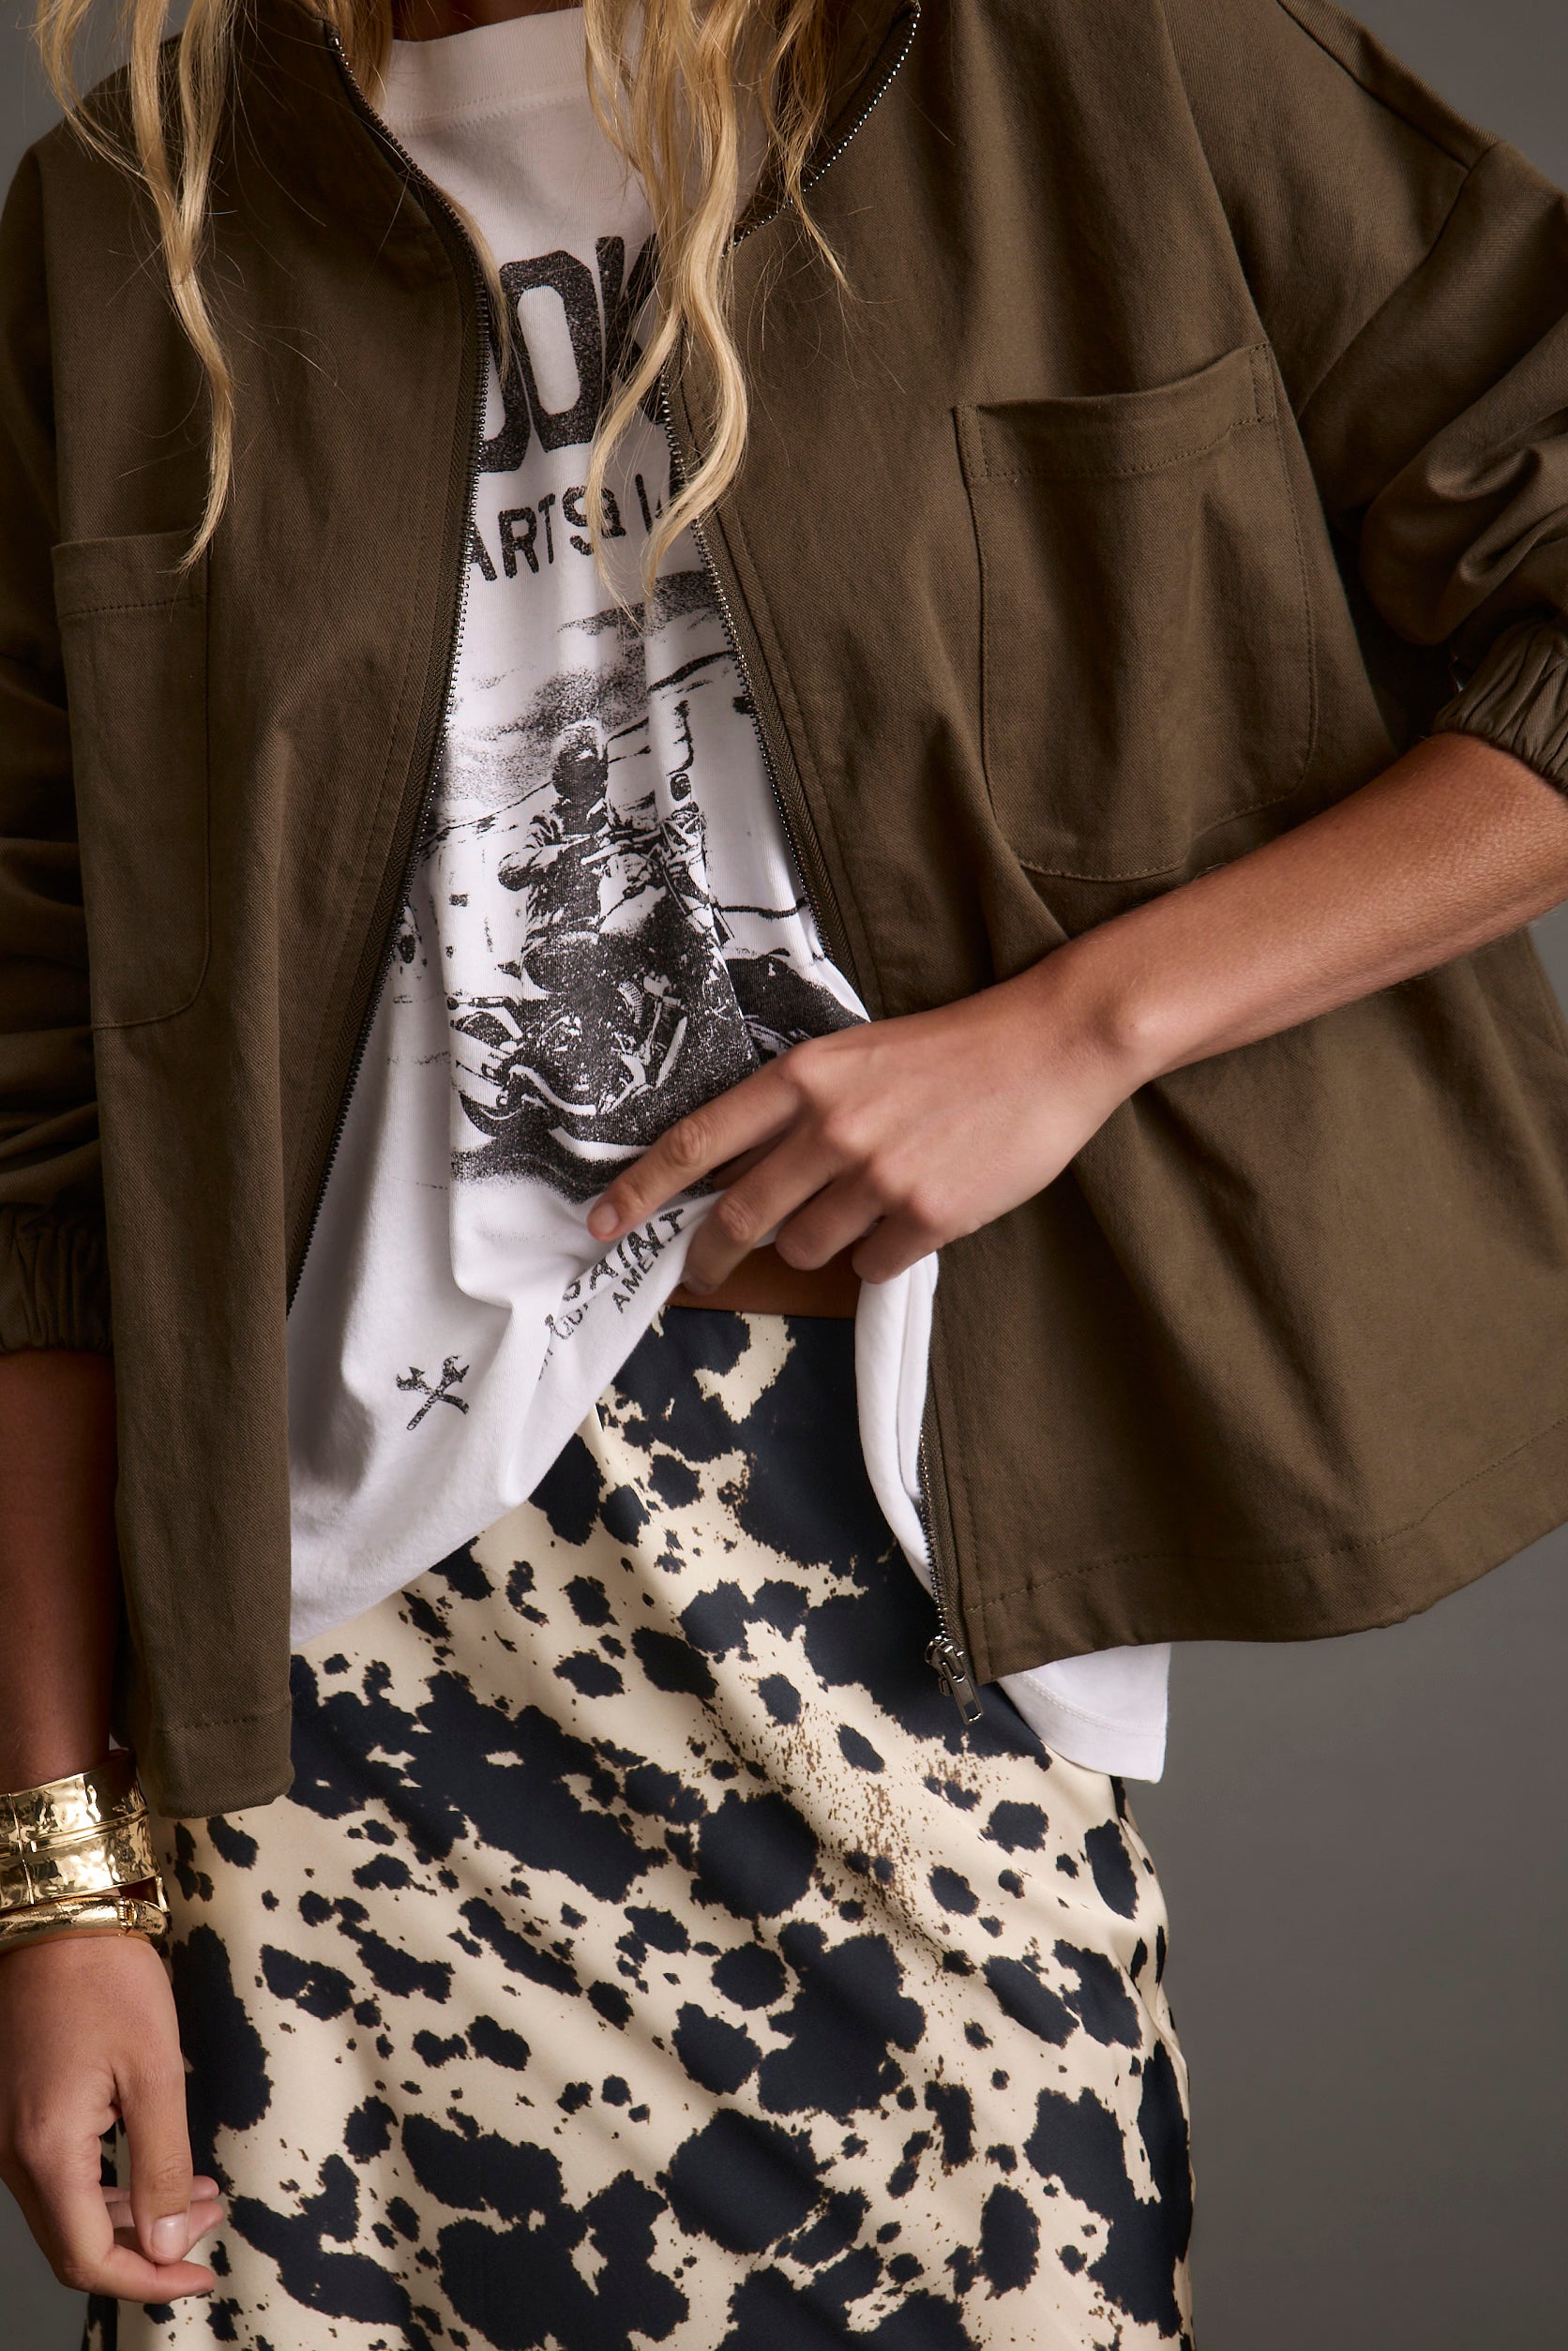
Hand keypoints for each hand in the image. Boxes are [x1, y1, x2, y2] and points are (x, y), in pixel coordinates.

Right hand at [0, 1932, 222, 2299]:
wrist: (58, 1920)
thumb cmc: (106, 1981)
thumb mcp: (155, 2070)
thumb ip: (162, 2164)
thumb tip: (171, 2243)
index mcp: (46, 2152)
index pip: (88, 2259)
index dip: (149, 2281)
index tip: (202, 2275)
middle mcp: (15, 2156)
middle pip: (76, 2244)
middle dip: (150, 2248)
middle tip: (210, 2220)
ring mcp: (10, 2137)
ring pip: (69, 2212)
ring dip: (133, 2216)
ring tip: (198, 2193)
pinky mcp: (18, 2116)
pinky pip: (60, 2176)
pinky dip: (110, 2185)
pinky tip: (157, 2164)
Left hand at [587, 953, 1140, 1289]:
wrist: (1050, 1044)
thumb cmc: (951, 1050)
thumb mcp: (855, 1058)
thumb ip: (798, 1110)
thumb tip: (740, 1177)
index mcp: (803, 1078)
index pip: (697, 1141)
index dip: (640, 1189)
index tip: (600, 1224)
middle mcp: (830, 1128)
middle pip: (739, 1217)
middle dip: (710, 1256)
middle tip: (701, 1273)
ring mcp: (879, 1175)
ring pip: (806, 1249)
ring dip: (820, 1243)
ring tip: (863, 1204)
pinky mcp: (929, 1216)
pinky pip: (872, 1265)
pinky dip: (882, 1252)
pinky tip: (914, 1213)